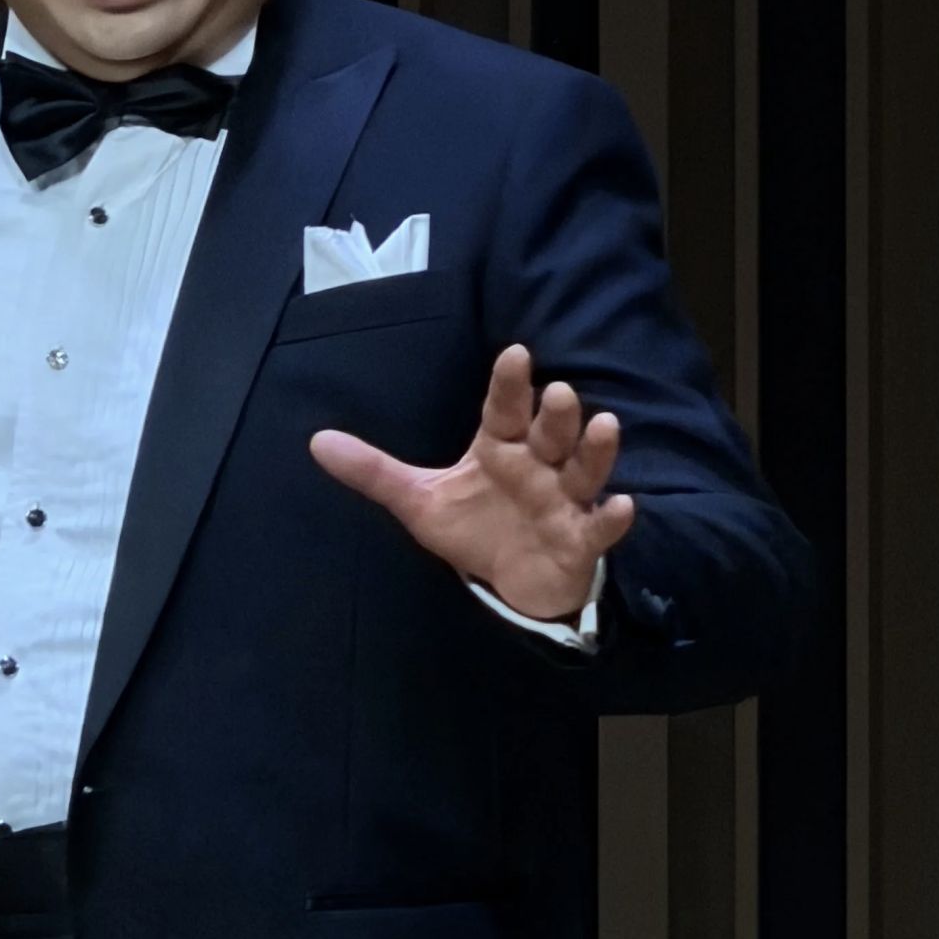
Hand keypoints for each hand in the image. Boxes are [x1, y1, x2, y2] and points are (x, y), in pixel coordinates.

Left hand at [308, 342, 634, 622]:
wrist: (513, 583)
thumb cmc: (474, 528)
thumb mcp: (419, 501)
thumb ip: (374, 472)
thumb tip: (316, 442)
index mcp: (501, 447)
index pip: (505, 409)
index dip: (511, 383)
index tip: (515, 354)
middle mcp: (537, 465)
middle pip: (550, 432)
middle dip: (557, 414)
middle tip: (560, 392)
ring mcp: (564, 500)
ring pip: (584, 469)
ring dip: (595, 450)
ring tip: (605, 425)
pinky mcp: (581, 539)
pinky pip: (600, 526)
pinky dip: (613, 517)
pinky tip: (622, 505)